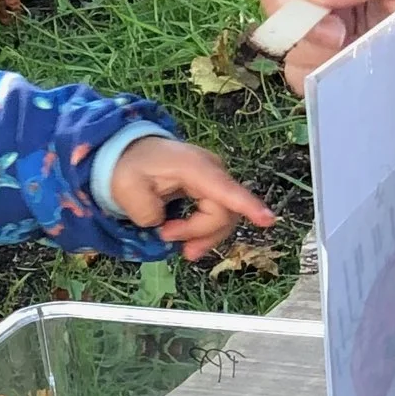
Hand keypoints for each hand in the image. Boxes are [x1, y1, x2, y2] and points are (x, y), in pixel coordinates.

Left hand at [105, 137, 276, 264]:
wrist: (131, 152)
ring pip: (225, 218)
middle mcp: (212, 170)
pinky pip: (220, 216)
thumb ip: (146, 211)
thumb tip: (164, 223)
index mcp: (193, 166)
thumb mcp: (126, 189)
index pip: (224, 189)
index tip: (268, 220)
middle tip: (165, 236)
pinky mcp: (214, 188)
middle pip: (224, 212)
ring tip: (176, 243)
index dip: (247, 206)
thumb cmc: (129, 167)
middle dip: (200, 234)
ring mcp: (216, 179)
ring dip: (204, 237)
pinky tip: (188, 241)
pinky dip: (205, 232)